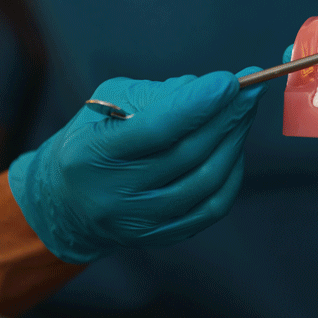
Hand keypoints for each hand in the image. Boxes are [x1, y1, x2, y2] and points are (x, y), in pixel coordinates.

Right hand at [8, 69, 265, 262]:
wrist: (65, 201)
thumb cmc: (93, 138)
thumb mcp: (107, 102)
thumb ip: (156, 95)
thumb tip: (209, 89)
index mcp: (92, 154)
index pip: (155, 129)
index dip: (198, 104)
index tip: (230, 80)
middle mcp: (114, 194)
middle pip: (187, 154)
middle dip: (226, 116)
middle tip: (251, 88)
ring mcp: (139, 221)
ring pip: (206, 181)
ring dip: (234, 142)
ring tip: (244, 112)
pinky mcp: (161, 237)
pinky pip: (211, 207)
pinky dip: (231, 174)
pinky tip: (234, 148)